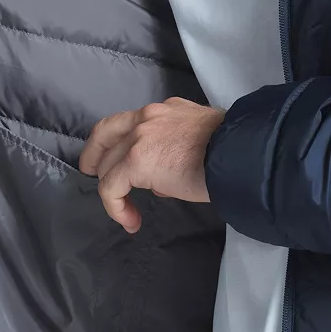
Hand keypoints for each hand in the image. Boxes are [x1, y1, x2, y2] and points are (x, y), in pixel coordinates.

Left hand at [78, 97, 225, 232]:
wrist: (238, 152)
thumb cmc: (231, 150)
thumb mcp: (201, 141)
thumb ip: (175, 151)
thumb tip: (160, 179)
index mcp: (166, 111)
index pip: (131, 121)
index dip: (116, 140)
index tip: (115, 159)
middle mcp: (149, 117)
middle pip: (106, 133)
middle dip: (95, 155)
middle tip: (92, 174)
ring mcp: (140, 137)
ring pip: (107, 164)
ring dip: (111, 190)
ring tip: (124, 213)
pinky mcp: (136, 161)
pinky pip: (111, 187)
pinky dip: (115, 207)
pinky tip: (130, 221)